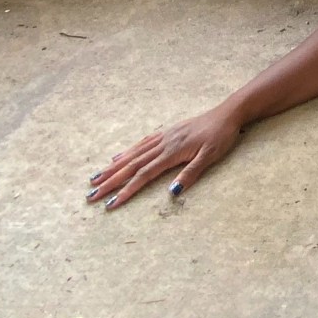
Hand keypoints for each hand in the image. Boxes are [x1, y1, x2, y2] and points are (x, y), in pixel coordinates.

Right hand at [85, 104, 242, 209]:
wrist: (227, 114)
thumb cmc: (220, 137)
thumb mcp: (211, 157)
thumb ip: (190, 173)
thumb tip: (171, 192)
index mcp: (172, 152)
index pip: (143, 175)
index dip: (125, 191)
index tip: (110, 204)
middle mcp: (163, 144)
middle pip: (131, 166)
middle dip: (110, 182)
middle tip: (90, 195)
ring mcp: (163, 137)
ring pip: (132, 155)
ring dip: (113, 168)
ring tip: (95, 178)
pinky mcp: (166, 132)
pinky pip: (141, 144)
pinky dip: (127, 152)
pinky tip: (117, 158)